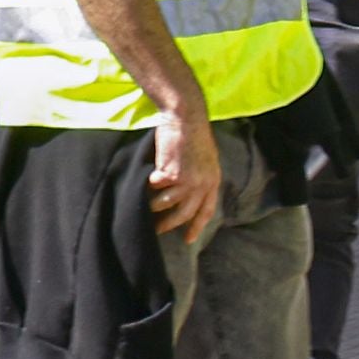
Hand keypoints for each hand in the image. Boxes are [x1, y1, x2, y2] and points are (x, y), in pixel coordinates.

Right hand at [147, 107, 222, 243]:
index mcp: (213, 181)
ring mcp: (186, 180)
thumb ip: (200, 176)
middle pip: (185, 214)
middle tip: (157, 230)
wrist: (186, 119)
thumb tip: (189, 191)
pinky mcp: (170, 173)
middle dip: (170, 224)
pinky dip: (148, 184)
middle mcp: (202, 184)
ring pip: (166, 203)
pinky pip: (154, 186)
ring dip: (154, 205)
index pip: (206, 211)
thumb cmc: (194, 135)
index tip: (188, 239)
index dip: (196, 227)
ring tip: (145, 204)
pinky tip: (145, 179)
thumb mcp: (205, 159)